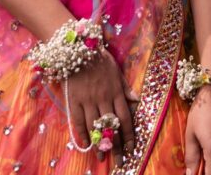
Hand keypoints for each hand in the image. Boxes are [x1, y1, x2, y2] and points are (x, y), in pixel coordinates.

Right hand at [66, 48, 139, 166]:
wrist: (77, 48)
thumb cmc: (99, 58)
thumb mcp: (116, 70)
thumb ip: (125, 87)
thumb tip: (137, 100)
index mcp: (116, 91)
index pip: (125, 117)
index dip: (129, 135)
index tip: (132, 148)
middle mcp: (103, 98)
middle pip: (112, 126)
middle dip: (117, 146)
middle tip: (120, 162)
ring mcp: (88, 100)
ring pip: (96, 127)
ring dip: (100, 144)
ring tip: (103, 158)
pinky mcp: (74, 100)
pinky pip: (78, 121)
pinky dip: (82, 134)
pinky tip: (87, 144)